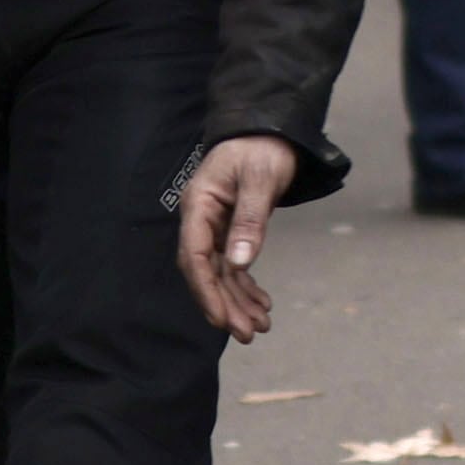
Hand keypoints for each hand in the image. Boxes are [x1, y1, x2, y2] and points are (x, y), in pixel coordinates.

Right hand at [176, 134, 300, 340]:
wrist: (270, 130)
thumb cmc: (262, 148)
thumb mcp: (260, 180)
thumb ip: (251, 220)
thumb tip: (240, 262)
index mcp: (199, 205)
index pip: (195, 256)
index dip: (206, 290)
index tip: (221, 319)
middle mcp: (202, 219)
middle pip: (208, 271)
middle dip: (226, 305)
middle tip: (248, 334)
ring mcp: (215, 226)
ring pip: (222, 273)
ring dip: (238, 301)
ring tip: (259, 327)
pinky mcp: (231, 229)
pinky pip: (234, 265)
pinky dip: (246, 286)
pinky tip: (262, 305)